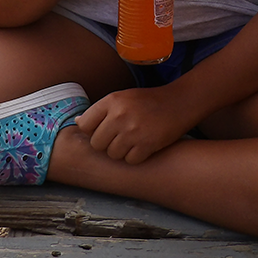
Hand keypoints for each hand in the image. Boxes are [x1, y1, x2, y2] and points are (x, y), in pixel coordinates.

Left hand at [74, 87, 191, 163]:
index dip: (91, 131)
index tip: (101, 130)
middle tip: (120, 137)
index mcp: (112, 100)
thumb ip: (101, 110)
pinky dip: (136, 157)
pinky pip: (130, 160)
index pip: (84, 125)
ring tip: (133, 140)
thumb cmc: (148, 101)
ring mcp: (133, 131)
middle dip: (106, 144)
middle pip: (97, 144)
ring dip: (121, 152)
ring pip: (112, 155)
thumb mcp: (123, 97)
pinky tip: (143, 146)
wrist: (180, 102)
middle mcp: (120, 115)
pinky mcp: (147, 144)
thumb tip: (78, 123)